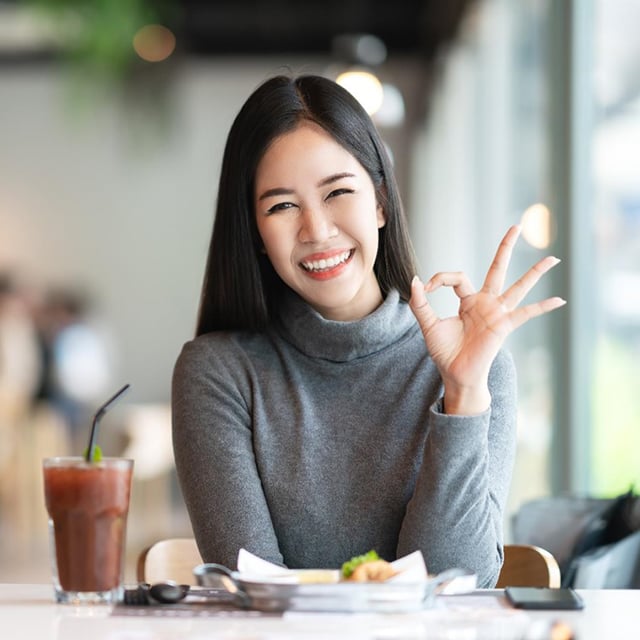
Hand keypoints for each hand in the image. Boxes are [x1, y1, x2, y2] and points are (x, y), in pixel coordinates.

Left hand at [409, 225, 565, 414]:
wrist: (455, 375)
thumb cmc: (444, 352)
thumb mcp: (428, 325)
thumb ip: (421, 303)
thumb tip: (415, 280)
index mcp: (468, 300)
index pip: (458, 277)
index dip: (440, 278)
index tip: (427, 286)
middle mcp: (485, 303)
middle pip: (498, 268)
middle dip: (506, 247)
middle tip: (517, 226)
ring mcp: (497, 313)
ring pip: (518, 287)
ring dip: (535, 272)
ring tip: (553, 259)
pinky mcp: (503, 326)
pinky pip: (526, 314)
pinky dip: (542, 307)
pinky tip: (560, 300)